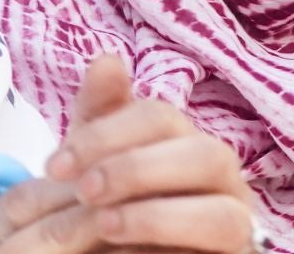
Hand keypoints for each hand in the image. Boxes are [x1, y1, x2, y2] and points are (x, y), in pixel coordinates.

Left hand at [0, 55, 259, 252]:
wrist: (114, 247)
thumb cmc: (108, 196)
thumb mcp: (96, 154)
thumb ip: (101, 111)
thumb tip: (107, 60)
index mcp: (186, 138)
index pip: (160, 117)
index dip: (107, 135)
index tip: (57, 166)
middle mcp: (220, 176)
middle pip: (204, 155)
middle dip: (138, 171)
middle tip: (85, 191)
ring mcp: (236, 221)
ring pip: (223, 213)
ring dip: (159, 216)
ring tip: (105, 224)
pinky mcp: (233, 251)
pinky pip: (222, 248)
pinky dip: (173, 246)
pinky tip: (127, 252)